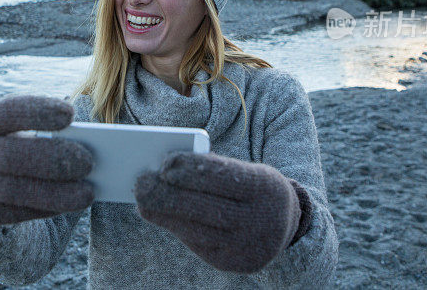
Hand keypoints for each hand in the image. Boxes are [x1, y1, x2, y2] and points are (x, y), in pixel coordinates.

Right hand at [0, 95, 93, 229]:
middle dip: (54, 159)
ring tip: (88, 193)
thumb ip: (44, 131)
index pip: (9, 111)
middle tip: (89, 162)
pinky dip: (46, 209)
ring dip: (56, 193)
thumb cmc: (8, 149)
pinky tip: (69, 205)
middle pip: (12, 155)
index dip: (39, 112)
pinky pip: (15, 214)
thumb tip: (89, 140)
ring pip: (15, 191)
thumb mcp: (14, 132)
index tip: (71, 114)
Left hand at [135, 152, 303, 272]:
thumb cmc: (252, 189)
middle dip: (170, 195)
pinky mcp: (233, 263)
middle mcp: (259, 220)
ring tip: (143, 200)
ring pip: (199, 230)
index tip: (164, 163)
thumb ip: (214, 171)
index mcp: (264, 187)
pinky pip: (199, 244)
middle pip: (207, 207)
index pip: (224, 176)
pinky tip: (159, 216)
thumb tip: (166, 170)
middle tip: (142, 183)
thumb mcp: (247, 173)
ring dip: (165, 214)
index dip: (192, 170)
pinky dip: (177, 228)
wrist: (284, 225)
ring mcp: (247, 246)